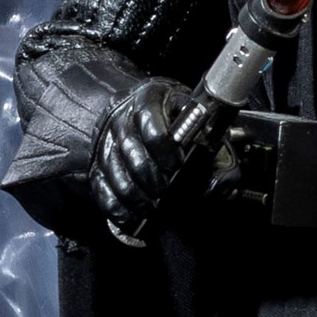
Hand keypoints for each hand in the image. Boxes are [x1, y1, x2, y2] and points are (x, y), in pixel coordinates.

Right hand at [94, 74, 227, 247]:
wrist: (149, 118)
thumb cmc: (183, 127)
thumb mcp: (203, 130)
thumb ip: (217, 157)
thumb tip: (216, 186)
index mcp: (151, 98)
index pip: (149, 118)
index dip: (163, 145)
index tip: (177, 164)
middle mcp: (123, 116)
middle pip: (129, 147)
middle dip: (148, 176)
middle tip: (164, 192)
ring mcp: (107, 140)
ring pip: (114, 170)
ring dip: (133, 196)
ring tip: (151, 209)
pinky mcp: (98, 164)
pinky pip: (100, 188)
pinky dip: (116, 208)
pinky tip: (132, 218)